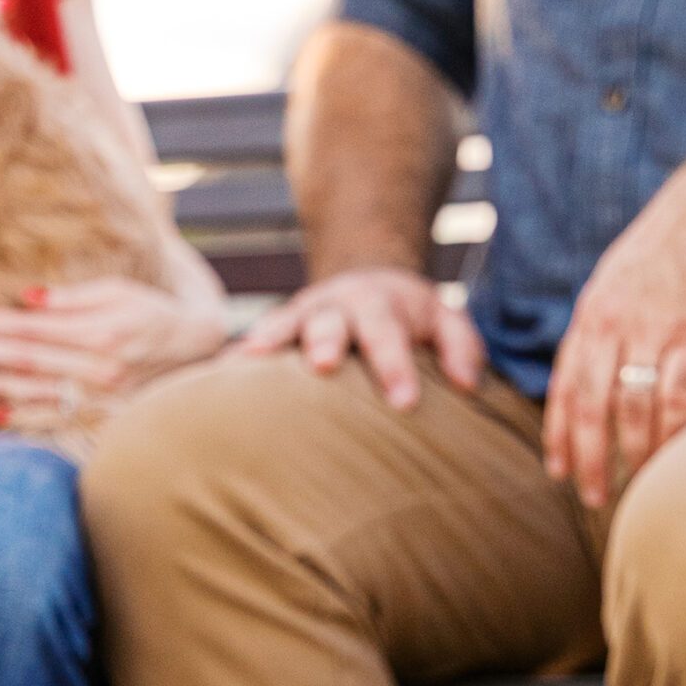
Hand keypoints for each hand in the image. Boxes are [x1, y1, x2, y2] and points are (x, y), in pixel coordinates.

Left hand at [0, 276, 230, 409]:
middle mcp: (98, 368)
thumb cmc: (152, 315)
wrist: (198, 355)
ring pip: (36, 392)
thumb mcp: (119, 292)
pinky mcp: (105, 418)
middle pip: (25, 359)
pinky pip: (58, 421)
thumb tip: (24, 298)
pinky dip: (25, 419)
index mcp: (98, 332)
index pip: (30, 326)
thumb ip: (72, 298)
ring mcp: (101, 397)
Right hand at [240, 267, 482, 409]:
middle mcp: (341, 305)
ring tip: (251, 360)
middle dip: (327, 340)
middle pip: (334, 321)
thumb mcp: (445, 321)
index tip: (404, 403)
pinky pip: (255, 340)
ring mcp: (306, 314)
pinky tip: (217, 375)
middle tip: (324, 366)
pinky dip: (237, 356)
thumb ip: (462, 347)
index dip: (396, 367)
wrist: (367, 281)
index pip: (392, 335)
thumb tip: (468, 385)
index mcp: (384, 306)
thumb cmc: (411, 319)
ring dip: (271, 340)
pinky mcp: (281, 327)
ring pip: (287, 323)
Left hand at [543, 168, 685, 508]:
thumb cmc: (668, 246)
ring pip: (633, 408)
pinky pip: (679, 394)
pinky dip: (673, 430)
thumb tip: (588, 376)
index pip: (564, 386)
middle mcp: (615, 324)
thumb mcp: (615, 278)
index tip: (557, 472)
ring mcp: (656, 329)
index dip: (558, 434)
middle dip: (589, 459)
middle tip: (592, 497)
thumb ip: (601, 327)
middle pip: (591, 407)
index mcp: (591, 313)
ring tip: (639, 483)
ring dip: (634, 453)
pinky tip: (673, 455)